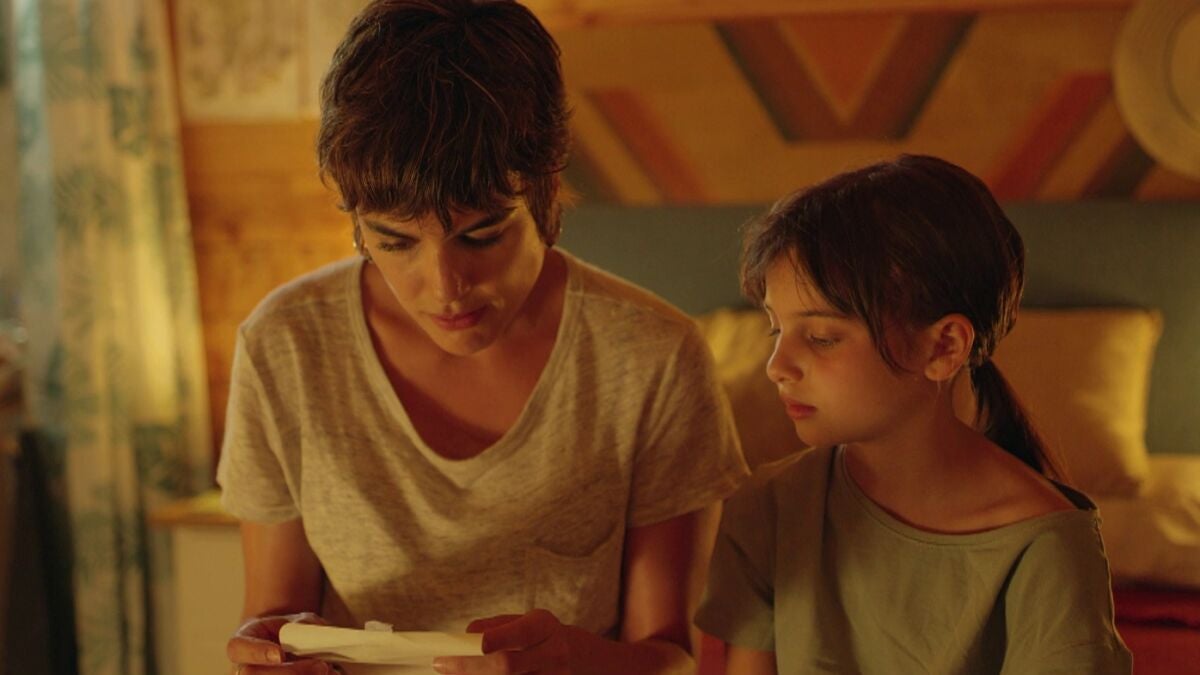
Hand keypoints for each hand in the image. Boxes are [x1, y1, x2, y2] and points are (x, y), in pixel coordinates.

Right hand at [226, 611, 338, 673]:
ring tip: (328, 671)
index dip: (257, 652)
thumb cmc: (290, 632)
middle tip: (321, 666)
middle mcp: (243, 667)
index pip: (238, 648)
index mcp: (243, 642)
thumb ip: (305, 627)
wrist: (289, 645)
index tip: (279, 654)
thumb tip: (316, 638)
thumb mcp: (298, 621)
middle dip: (290, 672)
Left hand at [432, 608, 573, 674]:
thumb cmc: (540, 637)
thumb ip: (495, 627)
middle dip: (469, 667)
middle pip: (507, 666)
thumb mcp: (524, 622)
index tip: (462, 645)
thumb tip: (465, 636)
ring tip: (454, 672)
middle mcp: (553, 654)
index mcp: (545, 626)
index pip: (519, 634)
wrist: (580, 659)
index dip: (493, 640)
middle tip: (441, 664)